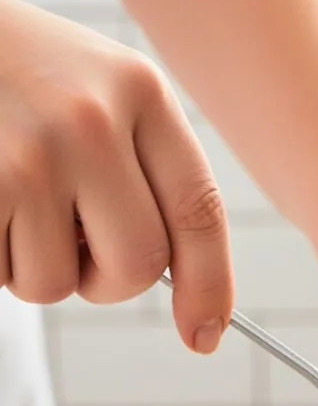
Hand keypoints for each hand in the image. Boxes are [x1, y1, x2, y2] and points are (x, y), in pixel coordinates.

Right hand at [0, 0, 231, 350]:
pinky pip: (2, 273)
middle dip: (107, 280)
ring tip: (12, 198)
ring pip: (58, 283)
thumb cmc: (16, 71)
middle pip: (138, 266)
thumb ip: (145, 171)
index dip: (209, 287)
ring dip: (35, 265)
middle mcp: (91, 120)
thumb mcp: (98, 89)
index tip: (204, 334)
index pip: (198, 213)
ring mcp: (28, 153)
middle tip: (72, 244)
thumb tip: (187, 288)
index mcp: (139, 91)